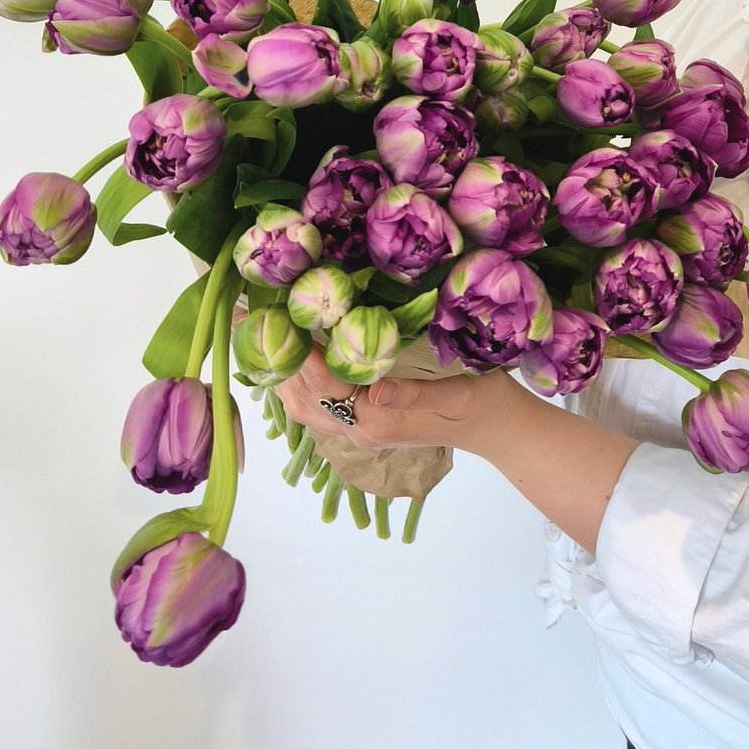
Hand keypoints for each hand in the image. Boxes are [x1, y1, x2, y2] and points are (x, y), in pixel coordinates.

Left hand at [271, 341, 523, 456]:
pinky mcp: (367, 423)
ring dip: (281, 375)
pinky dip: (298, 383)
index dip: (298, 353)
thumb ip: (415, 392)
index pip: (324, 384)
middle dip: (275, 363)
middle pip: (302, 400)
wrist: (499, 429)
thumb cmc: (483, 404)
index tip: (276, 319)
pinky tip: (291, 359)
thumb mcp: (458, 393)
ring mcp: (361, 429)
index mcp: (378, 420)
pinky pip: (319, 406)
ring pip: (305, 407)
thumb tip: (375, 387)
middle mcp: (360, 429)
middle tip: (250, 323)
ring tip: (259, 337)